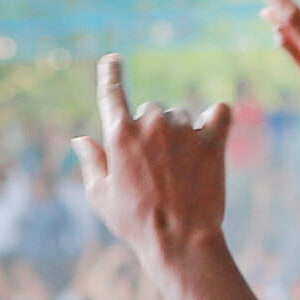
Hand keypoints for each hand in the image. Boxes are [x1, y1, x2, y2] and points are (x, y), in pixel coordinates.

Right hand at [71, 54, 232, 267]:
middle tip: (154, 166)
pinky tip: (213, 130)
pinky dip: (216, 119)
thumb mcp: (100, 197)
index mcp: (120, 135)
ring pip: (180, 117)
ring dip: (179, 134)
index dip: (110, 73)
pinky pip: (218, 113)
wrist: (178, 240)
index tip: (112, 60)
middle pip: (150, 110)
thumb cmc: (134, 222)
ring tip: (179, 170)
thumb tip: (80, 139)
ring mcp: (183, 130)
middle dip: (151, 130)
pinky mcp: (213, 140)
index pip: (111, 92)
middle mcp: (151, 124)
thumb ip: (92, 162)